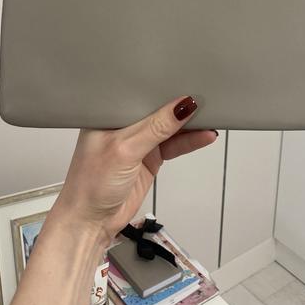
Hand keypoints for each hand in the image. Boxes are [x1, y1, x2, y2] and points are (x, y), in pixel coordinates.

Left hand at [52, 96, 216, 245]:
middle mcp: (123, 125)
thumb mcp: (125, 150)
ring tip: (213, 116)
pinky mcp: (148, 159)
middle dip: (178, 104)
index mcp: (108, 114)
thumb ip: (155, 128)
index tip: (184, 80)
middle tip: (205, 96)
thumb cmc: (91, 184)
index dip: (160, 87)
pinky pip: (173, 145)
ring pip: (168, 128)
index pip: (139, 94)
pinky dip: (189, 141)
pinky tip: (204, 136)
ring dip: (188, 125)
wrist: (91, 223)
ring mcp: (137, 143)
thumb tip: (182, 107)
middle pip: (157, 110)